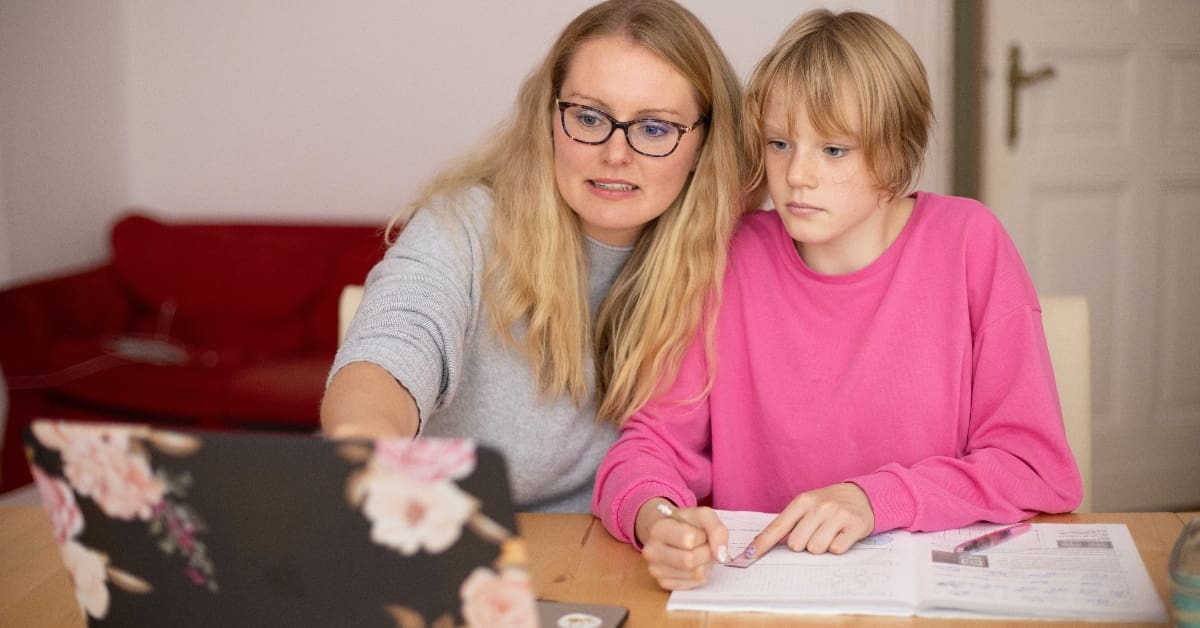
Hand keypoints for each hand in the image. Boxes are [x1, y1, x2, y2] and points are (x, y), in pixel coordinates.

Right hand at [635, 499, 730, 590]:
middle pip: (690, 560)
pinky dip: (701, 574)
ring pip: (695, 574)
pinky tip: (694, 564)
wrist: (670, 532)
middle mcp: (651, 551)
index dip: (702, 536)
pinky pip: (694, 584)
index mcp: (658, 529)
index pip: (689, 539)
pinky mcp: (663, 583)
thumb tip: (721, 556)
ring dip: (705, 564)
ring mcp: (655, 570)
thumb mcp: (703, 515)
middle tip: (703, 545)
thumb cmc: (686, 523)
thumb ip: (717, 530)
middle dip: (706, 552)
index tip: (699, 532)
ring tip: (699, 553)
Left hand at [744, 483, 873, 558]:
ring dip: (821, 546)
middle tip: (815, 533)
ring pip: (816, 549)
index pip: (776, 527)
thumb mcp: (807, 506)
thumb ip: (788, 523)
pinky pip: (836, 550)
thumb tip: (761, 546)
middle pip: (796, 544)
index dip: (761, 545)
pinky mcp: (854, 525)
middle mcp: (818, 506)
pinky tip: (842, 535)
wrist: (862, 495)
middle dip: (803, 544)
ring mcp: (837, 515)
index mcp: (801, 501)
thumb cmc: (828, 505)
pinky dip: (838, 547)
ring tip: (829, 533)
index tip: (747, 558)